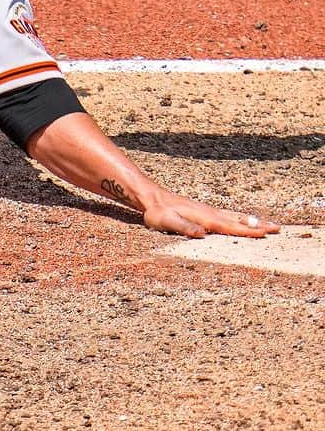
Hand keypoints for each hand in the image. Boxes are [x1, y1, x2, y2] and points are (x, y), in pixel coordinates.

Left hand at [141, 192, 280, 238]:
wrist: (152, 197)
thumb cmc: (158, 212)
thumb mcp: (167, 222)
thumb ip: (184, 227)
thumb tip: (202, 233)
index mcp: (204, 218)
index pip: (230, 226)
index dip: (248, 231)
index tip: (265, 233)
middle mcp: (209, 212)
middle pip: (238, 220)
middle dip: (258, 224)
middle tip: (278, 228)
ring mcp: (208, 210)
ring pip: (234, 216)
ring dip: (252, 220)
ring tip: (268, 224)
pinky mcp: (204, 211)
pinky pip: (228, 215)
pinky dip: (241, 218)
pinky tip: (244, 220)